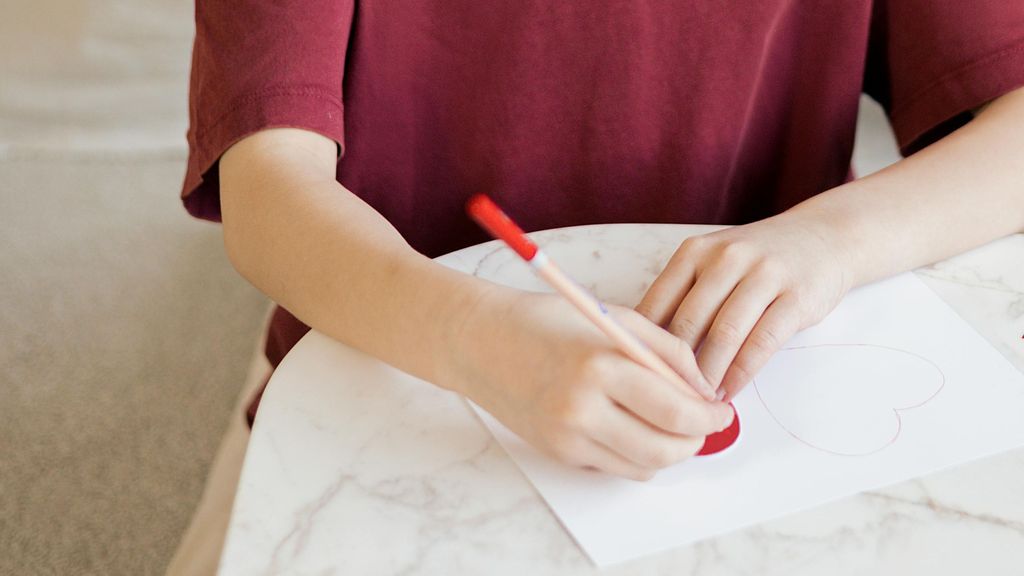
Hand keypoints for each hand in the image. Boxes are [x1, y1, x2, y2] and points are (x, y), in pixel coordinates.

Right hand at [448, 289, 734, 480]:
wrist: (480, 341)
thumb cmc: (546, 321)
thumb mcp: (616, 319)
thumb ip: (667, 351)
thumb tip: (704, 389)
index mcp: (601, 367)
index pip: (676, 410)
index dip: (709, 416)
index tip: (720, 410)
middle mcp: (582, 410)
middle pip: (664, 449)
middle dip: (695, 441)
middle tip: (703, 424)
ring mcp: (567, 438)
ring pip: (643, 466)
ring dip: (669, 452)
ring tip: (671, 426)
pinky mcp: (557, 453)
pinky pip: (614, 468)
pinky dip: (636, 455)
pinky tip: (634, 428)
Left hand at [636, 212, 851, 400]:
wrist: (825, 237)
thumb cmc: (758, 260)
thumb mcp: (714, 263)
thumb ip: (684, 296)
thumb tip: (647, 348)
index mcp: (695, 251)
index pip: (657, 303)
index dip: (645, 345)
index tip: (638, 377)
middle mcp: (726, 257)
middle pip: (688, 322)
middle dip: (675, 367)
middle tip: (666, 398)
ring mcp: (763, 274)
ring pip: (724, 334)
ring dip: (708, 375)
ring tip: (697, 403)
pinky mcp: (796, 296)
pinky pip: (762, 341)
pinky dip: (742, 372)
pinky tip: (730, 391)